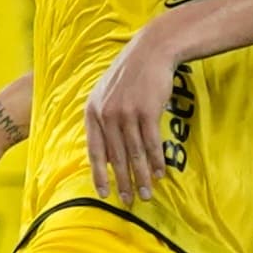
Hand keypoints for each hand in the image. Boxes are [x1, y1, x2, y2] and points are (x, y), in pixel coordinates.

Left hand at [83, 25, 179, 204]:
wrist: (150, 52)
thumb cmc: (129, 76)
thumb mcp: (105, 95)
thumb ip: (102, 120)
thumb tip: (103, 150)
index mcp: (92, 113)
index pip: (94, 151)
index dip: (99, 174)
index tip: (104, 193)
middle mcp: (105, 115)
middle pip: (114, 157)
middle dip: (123, 182)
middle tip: (129, 201)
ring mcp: (126, 113)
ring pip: (133, 153)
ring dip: (142, 177)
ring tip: (147, 194)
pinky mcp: (147, 111)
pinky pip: (151, 143)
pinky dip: (156, 161)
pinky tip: (160, 174)